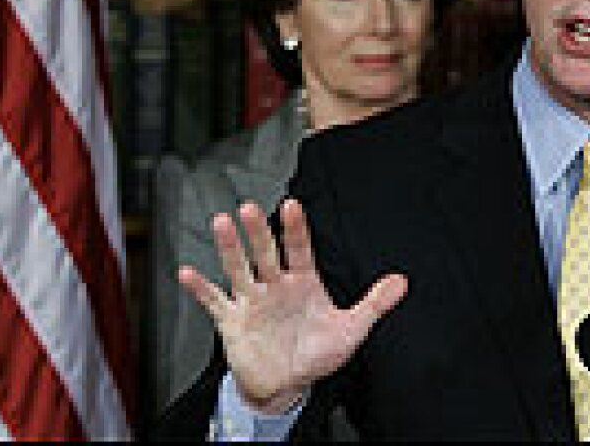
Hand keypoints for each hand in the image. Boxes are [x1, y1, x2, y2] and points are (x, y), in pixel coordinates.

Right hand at [178, 199, 407, 413]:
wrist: (287, 385)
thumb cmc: (317, 353)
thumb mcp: (351, 329)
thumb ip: (374, 303)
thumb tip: (402, 282)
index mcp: (303, 282)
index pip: (300, 248)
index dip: (296, 228)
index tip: (292, 205)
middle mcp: (275, 285)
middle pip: (265, 253)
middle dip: (258, 232)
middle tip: (248, 208)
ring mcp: (253, 301)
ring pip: (239, 269)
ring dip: (230, 248)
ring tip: (221, 223)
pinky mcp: (233, 321)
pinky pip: (214, 301)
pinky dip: (200, 289)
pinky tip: (187, 273)